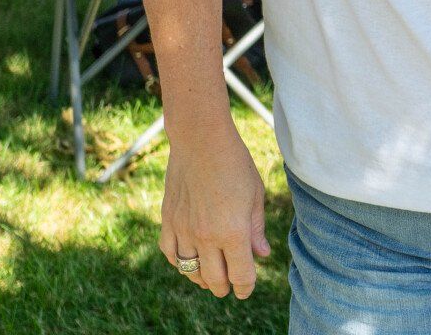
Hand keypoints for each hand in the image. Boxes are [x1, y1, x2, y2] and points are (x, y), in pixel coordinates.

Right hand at [160, 128, 270, 298]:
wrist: (200, 140)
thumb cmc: (235, 163)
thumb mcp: (255, 195)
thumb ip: (256, 229)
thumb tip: (262, 255)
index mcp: (233, 232)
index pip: (240, 276)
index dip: (245, 288)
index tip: (246, 290)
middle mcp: (207, 236)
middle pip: (215, 280)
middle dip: (224, 287)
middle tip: (229, 286)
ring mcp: (184, 230)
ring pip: (190, 271)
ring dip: (202, 278)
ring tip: (211, 277)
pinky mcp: (168, 220)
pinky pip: (171, 253)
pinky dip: (180, 262)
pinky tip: (189, 259)